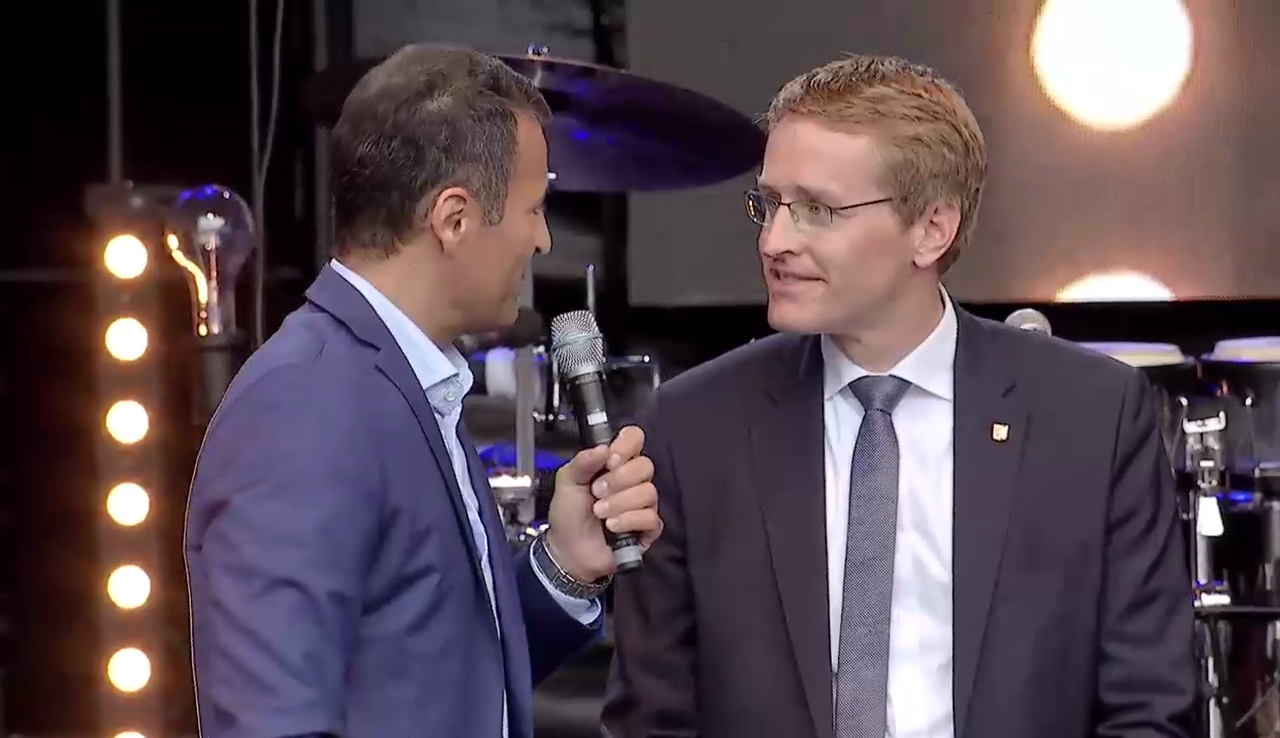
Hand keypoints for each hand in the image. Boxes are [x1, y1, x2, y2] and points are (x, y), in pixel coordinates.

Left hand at [545, 426, 662, 581]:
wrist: (567, 550)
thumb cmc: (568, 514)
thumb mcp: (567, 481)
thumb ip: (583, 461)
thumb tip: (603, 448)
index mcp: (615, 462)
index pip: (634, 438)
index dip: (626, 446)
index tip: (609, 460)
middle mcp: (633, 480)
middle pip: (645, 465)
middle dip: (617, 480)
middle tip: (596, 492)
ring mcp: (643, 503)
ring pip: (648, 492)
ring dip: (619, 503)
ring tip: (599, 512)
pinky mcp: (648, 527)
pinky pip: (650, 517)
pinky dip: (627, 520)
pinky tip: (611, 526)